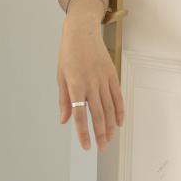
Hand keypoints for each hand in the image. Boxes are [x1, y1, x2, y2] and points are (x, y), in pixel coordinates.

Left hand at [57, 22, 124, 151]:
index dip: (83, 132)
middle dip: (99, 134)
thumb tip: (64, 120)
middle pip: (97, 114)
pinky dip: (119, 111)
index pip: (79, 114)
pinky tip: (118, 123)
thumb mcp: (60, 76)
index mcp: (75, 84)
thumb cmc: (68, 54)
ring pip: (109, 108)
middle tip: (102, 148)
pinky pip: (117, 96)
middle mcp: (90, 83)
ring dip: (109, 126)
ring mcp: (103, 79)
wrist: (82, 32)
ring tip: (109, 139)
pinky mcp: (112, 75)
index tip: (86, 146)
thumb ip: (63, 100)